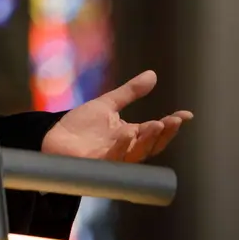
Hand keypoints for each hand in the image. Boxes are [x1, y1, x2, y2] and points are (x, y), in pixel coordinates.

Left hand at [40, 70, 191, 162]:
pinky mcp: (96, 165)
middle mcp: (124, 149)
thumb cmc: (79, 125)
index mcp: (129, 136)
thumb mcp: (107, 104)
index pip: (156, 132)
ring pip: (135, 154)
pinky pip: (112, 159)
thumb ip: (130, 92)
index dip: (172, 125)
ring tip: (157, 124)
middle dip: (163, 134)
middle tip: (173, 120)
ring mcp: (111, 159)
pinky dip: (121, 147)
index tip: (186, 114)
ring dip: (147, 141)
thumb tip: (152, 74)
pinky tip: (127, 134)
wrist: (52, 137)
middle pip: (150, 146)